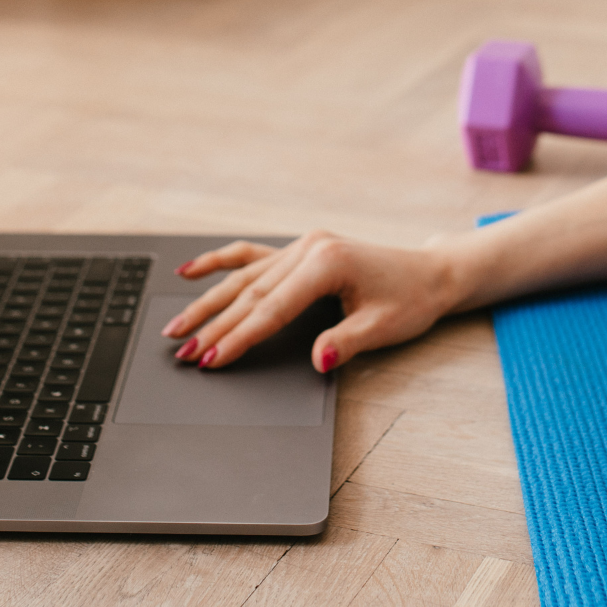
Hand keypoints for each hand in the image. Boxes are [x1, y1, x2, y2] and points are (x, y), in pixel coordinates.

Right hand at [160, 232, 466, 371]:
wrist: (430, 274)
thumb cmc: (410, 300)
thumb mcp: (383, 327)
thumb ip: (346, 342)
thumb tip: (318, 361)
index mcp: (327, 263)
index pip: (271, 309)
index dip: (239, 337)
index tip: (211, 358)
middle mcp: (309, 248)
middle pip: (250, 293)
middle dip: (213, 324)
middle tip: (182, 351)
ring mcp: (302, 245)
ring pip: (244, 276)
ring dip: (208, 302)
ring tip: (176, 325)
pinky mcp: (301, 249)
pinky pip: (251, 256)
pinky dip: (219, 263)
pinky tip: (189, 272)